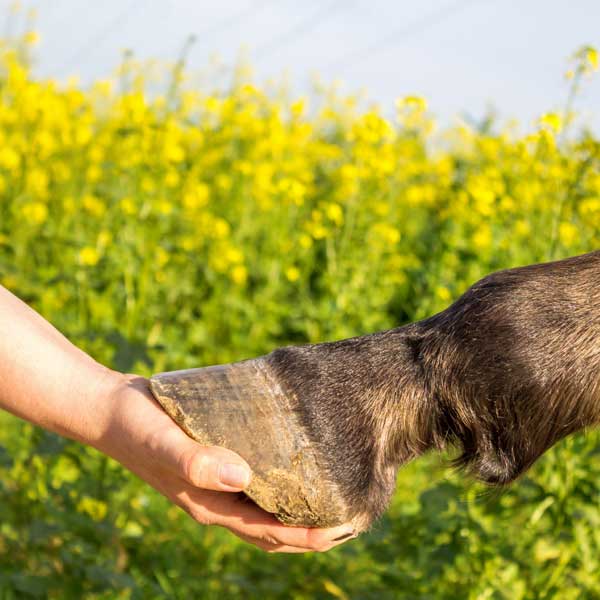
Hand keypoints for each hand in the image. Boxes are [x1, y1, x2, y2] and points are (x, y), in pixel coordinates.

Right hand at [95, 373, 356, 552]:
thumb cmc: (137, 427)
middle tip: (355, 512)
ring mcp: (217, 481)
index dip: (308, 535)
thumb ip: (197, 461)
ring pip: (269, 504)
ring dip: (301, 504)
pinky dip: (282, 477)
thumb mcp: (165, 443)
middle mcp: (218, 500)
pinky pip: (257, 477)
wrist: (113, 409)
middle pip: (275, 526)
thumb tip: (243, 477)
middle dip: (314, 527)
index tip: (346, 527)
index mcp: (210, 506)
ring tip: (336, 489)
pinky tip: (298, 457)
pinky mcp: (218, 458)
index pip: (270, 531)